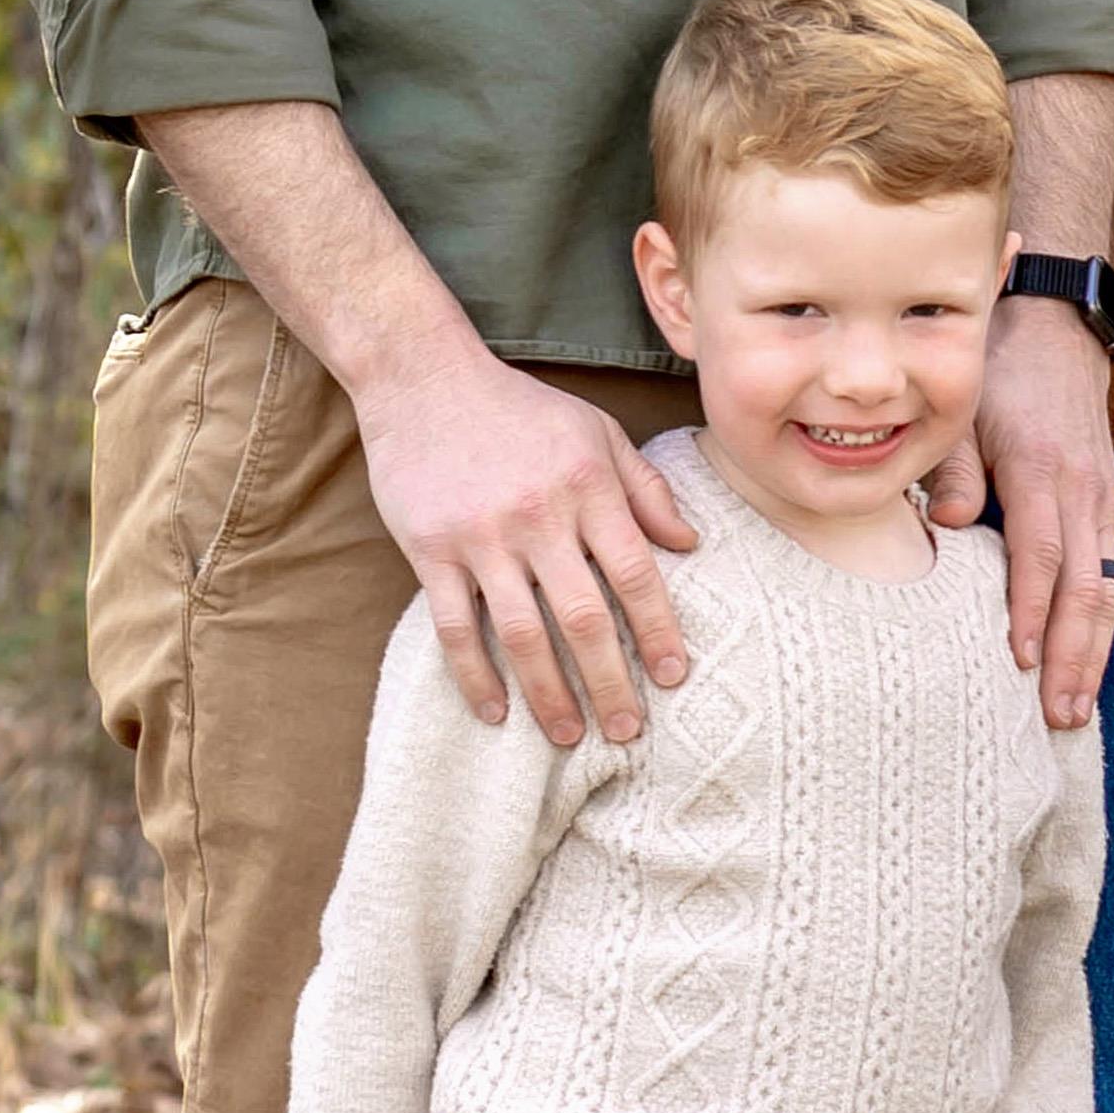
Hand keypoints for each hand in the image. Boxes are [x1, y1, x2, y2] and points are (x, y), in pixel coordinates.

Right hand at [356, 327, 697, 745]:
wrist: (423, 376)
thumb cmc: (521, 408)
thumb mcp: (597, 432)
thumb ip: (646, 488)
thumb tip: (690, 545)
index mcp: (588, 488)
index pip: (635, 574)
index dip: (658, 630)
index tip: (675, 676)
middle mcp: (538, 518)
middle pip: (583, 617)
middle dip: (611, 681)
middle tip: (628, 730)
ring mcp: (480, 538)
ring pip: (520, 633)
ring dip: (548, 692)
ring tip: (570, 735)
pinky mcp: (429, 551)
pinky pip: (453, 627)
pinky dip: (474, 675)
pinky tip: (495, 711)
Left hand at [935, 282, 1113, 726]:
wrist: (1058, 331)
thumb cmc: (998, 374)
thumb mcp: (963, 409)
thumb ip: (953, 469)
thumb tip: (945, 526)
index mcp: (1043, 470)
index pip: (1040, 555)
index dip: (1030, 611)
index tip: (1018, 662)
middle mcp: (1085, 493)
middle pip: (1087, 589)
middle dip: (1074, 657)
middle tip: (1058, 716)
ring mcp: (1105, 503)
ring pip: (1108, 591)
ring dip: (1095, 653)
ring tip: (1076, 709)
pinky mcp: (1110, 508)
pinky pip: (1110, 577)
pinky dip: (1100, 626)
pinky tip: (1086, 663)